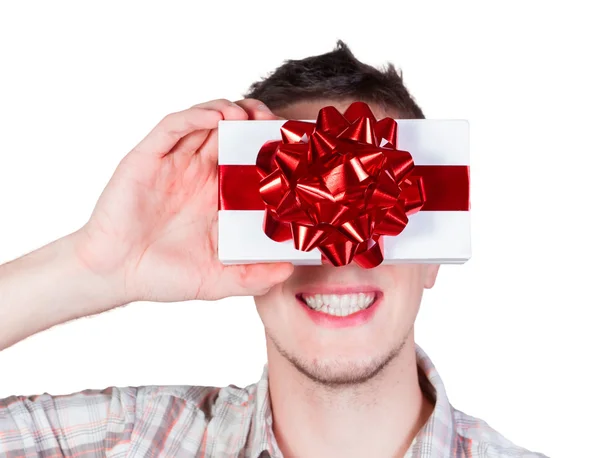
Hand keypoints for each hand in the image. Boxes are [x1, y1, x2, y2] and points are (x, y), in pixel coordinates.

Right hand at [73, 99, 292, 303]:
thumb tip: (289, 271)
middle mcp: (198, 175)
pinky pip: (173, 127)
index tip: (294, 148)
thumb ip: (254, 277)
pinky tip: (217, 118)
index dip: (271, 151)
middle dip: (255, 122)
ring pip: (205, 122)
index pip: (250, 163)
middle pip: (232, 135)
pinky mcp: (149, 158)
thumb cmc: (164, 276)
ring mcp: (174, 164)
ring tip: (250, 114)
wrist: (115, 275)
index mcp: (218, 198)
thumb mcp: (218, 280)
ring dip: (230, 112)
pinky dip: (196, 116)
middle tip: (274, 123)